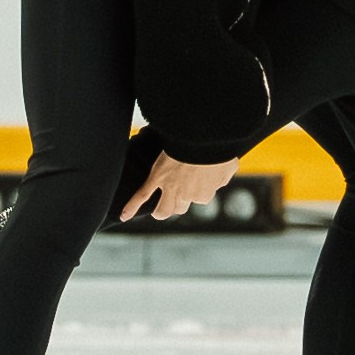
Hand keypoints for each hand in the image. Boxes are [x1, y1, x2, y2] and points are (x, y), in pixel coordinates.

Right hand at [119, 153, 239, 221]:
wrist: (205, 138)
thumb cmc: (219, 150)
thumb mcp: (229, 166)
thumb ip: (223, 177)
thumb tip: (219, 178)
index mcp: (204, 194)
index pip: (200, 198)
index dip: (199, 188)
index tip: (200, 176)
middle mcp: (186, 195)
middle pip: (180, 208)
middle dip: (180, 203)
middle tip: (180, 194)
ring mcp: (169, 188)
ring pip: (163, 209)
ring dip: (161, 212)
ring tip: (159, 211)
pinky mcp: (156, 178)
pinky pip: (142, 195)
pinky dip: (131, 207)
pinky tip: (124, 216)